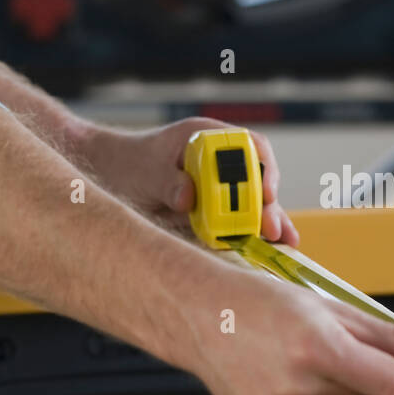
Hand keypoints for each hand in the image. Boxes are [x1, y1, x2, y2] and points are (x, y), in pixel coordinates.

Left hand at [78, 117, 298, 246]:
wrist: (110, 177)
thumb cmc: (129, 162)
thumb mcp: (145, 169)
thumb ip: (166, 180)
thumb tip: (187, 196)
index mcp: (207, 140)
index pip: (249, 146)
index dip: (263, 167)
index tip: (265, 192)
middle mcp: (219, 164)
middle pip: (257, 181)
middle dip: (269, 206)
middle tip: (272, 229)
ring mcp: (218, 190)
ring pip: (253, 206)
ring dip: (268, 225)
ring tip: (284, 246)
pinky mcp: (211, 214)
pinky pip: (236, 226)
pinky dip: (251, 239)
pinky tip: (267, 255)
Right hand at [189, 256, 393, 394]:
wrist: (199, 315)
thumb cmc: (256, 302)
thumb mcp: (327, 306)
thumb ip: (389, 338)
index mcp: (317, 347)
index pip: (393, 384)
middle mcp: (298, 387)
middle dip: (359, 373)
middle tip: (323, 346)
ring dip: (333, 391)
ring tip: (293, 361)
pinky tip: (281, 383)